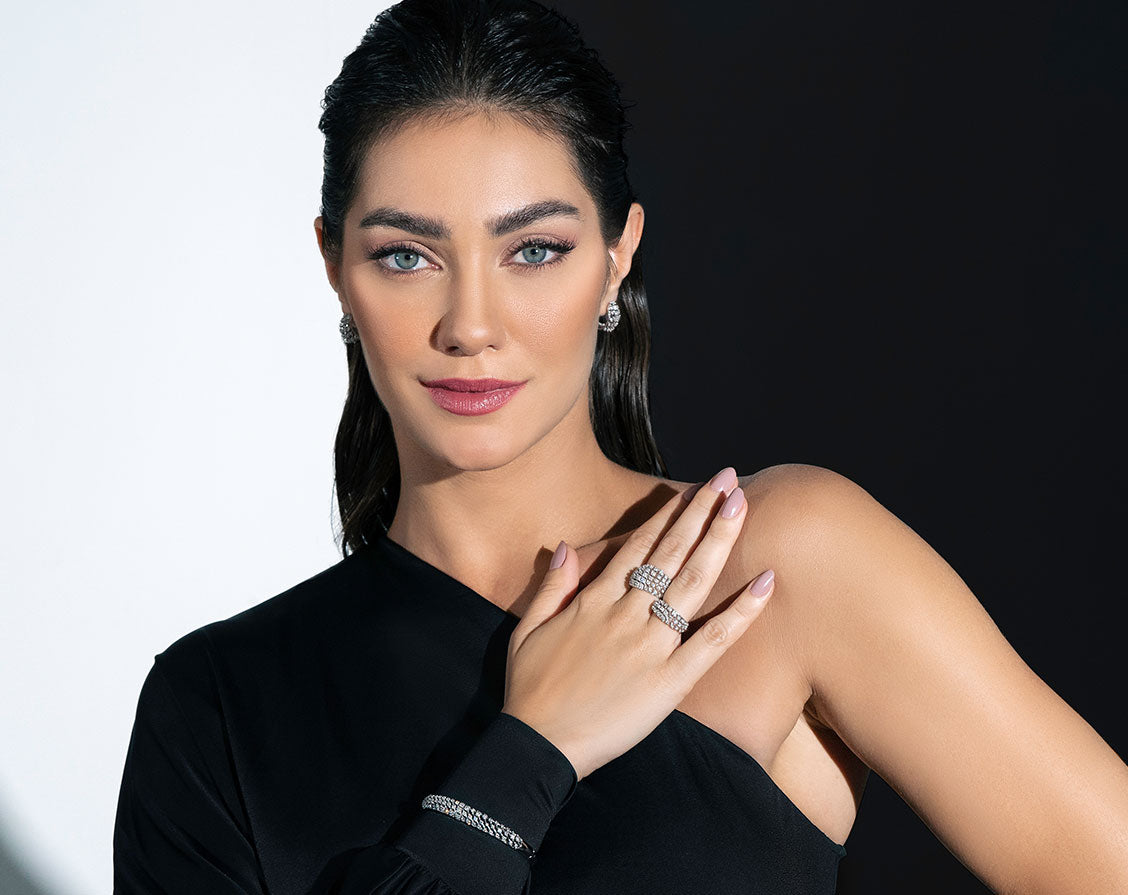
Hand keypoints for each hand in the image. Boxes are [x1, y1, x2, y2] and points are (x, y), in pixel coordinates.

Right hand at [501, 467, 775, 780]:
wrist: (537, 747)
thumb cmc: (529, 691)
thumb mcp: (526, 630)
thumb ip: (551, 586)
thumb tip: (564, 546)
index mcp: (593, 602)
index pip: (637, 547)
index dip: (666, 516)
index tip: (690, 491)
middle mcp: (624, 615)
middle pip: (670, 552)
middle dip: (701, 511)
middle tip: (727, 478)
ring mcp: (649, 646)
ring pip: (692, 583)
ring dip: (719, 540)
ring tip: (742, 505)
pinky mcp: (669, 682)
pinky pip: (713, 641)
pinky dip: (742, 612)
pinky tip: (766, 582)